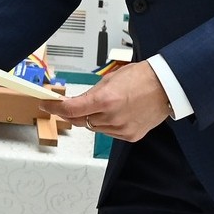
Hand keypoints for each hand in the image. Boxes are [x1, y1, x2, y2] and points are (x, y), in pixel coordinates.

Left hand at [47, 61, 171, 140]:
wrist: (167, 87)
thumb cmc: (142, 78)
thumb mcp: (110, 79)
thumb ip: (91, 94)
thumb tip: (75, 103)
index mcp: (105, 100)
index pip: (70, 109)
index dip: (54, 108)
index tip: (47, 105)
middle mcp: (112, 117)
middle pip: (81, 120)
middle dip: (76, 113)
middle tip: (75, 105)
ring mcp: (121, 129)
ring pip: (94, 128)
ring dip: (93, 119)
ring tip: (108, 105)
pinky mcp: (130, 136)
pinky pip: (109, 133)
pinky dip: (108, 124)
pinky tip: (119, 113)